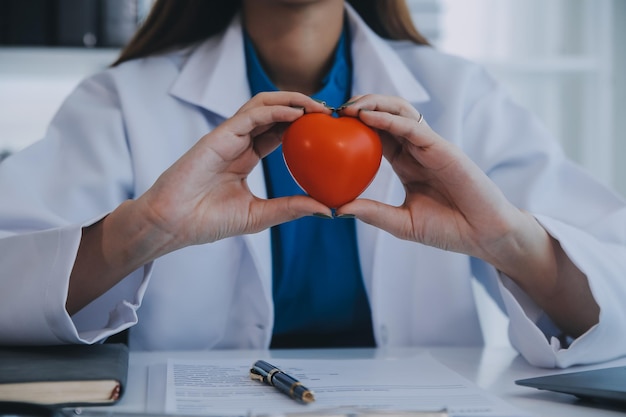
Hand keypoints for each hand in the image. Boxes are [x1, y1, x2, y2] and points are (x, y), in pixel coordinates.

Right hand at [136, 91, 331, 248]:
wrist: (172, 224)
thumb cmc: (207, 221)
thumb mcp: (259, 216)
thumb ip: (290, 208)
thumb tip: (326, 208)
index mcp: (246, 157)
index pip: (279, 132)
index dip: (303, 125)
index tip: (330, 129)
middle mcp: (238, 142)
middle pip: (274, 112)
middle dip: (303, 107)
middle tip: (331, 113)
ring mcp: (228, 136)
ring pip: (263, 105)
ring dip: (292, 100)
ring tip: (318, 106)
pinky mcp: (219, 135)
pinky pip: (251, 115)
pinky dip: (276, 110)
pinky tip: (296, 113)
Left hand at [336, 94, 526, 262]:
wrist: (484, 236)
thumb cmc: (447, 230)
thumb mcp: (402, 223)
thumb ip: (373, 213)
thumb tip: (337, 209)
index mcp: (406, 163)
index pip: (376, 135)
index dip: (353, 127)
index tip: (326, 128)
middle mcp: (417, 149)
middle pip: (386, 115)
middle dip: (360, 106)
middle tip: (331, 112)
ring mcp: (430, 146)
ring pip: (399, 112)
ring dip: (373, 104)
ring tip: (348, 107)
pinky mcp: (443, 148)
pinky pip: (413, 128)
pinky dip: (389, 119)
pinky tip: (368, 117)